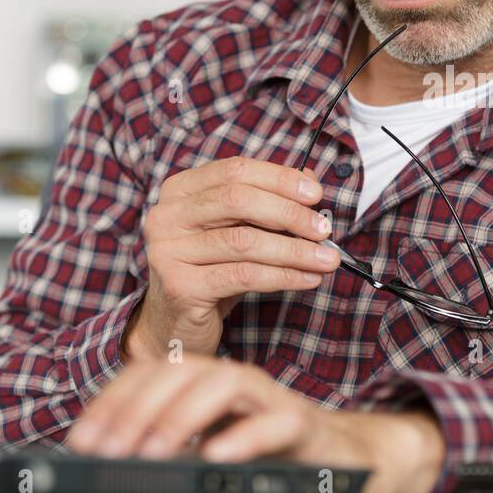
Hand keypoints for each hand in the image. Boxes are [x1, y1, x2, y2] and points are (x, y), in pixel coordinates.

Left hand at [66, 355, 445, 492]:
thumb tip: (108, 457)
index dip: (112, 403)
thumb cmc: (268, 454)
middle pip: (183, 370)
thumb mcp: (205, 447)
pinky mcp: (304, 425)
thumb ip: (167, 444)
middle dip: (138, 408)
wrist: (342, 460)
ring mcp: (271, 400)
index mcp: (205, 382)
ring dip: (182, 414)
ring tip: (152, 451)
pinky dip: (245, 436)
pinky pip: (276, 423)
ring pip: (226, 383)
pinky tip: (215, 456)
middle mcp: (235, 382)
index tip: (82, 441)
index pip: (151, 374)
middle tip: (108, 449)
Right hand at [125, 156, 340, 361]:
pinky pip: (243, 276)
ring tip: (327, 259)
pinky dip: (284, 276)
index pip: (235, 170)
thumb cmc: (211, 269)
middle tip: (324, 230)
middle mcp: (166, 216)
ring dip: (295, 250)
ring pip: (244, 241)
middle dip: (290, 214)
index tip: (315, 194)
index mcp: (179, 190)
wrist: (176, 322)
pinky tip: (308, 278)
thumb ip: (269, 201)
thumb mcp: (239, 229)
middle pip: (238, 200)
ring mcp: (167, 252)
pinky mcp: (180, 287)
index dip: (279, 179)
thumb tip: (310, 181)